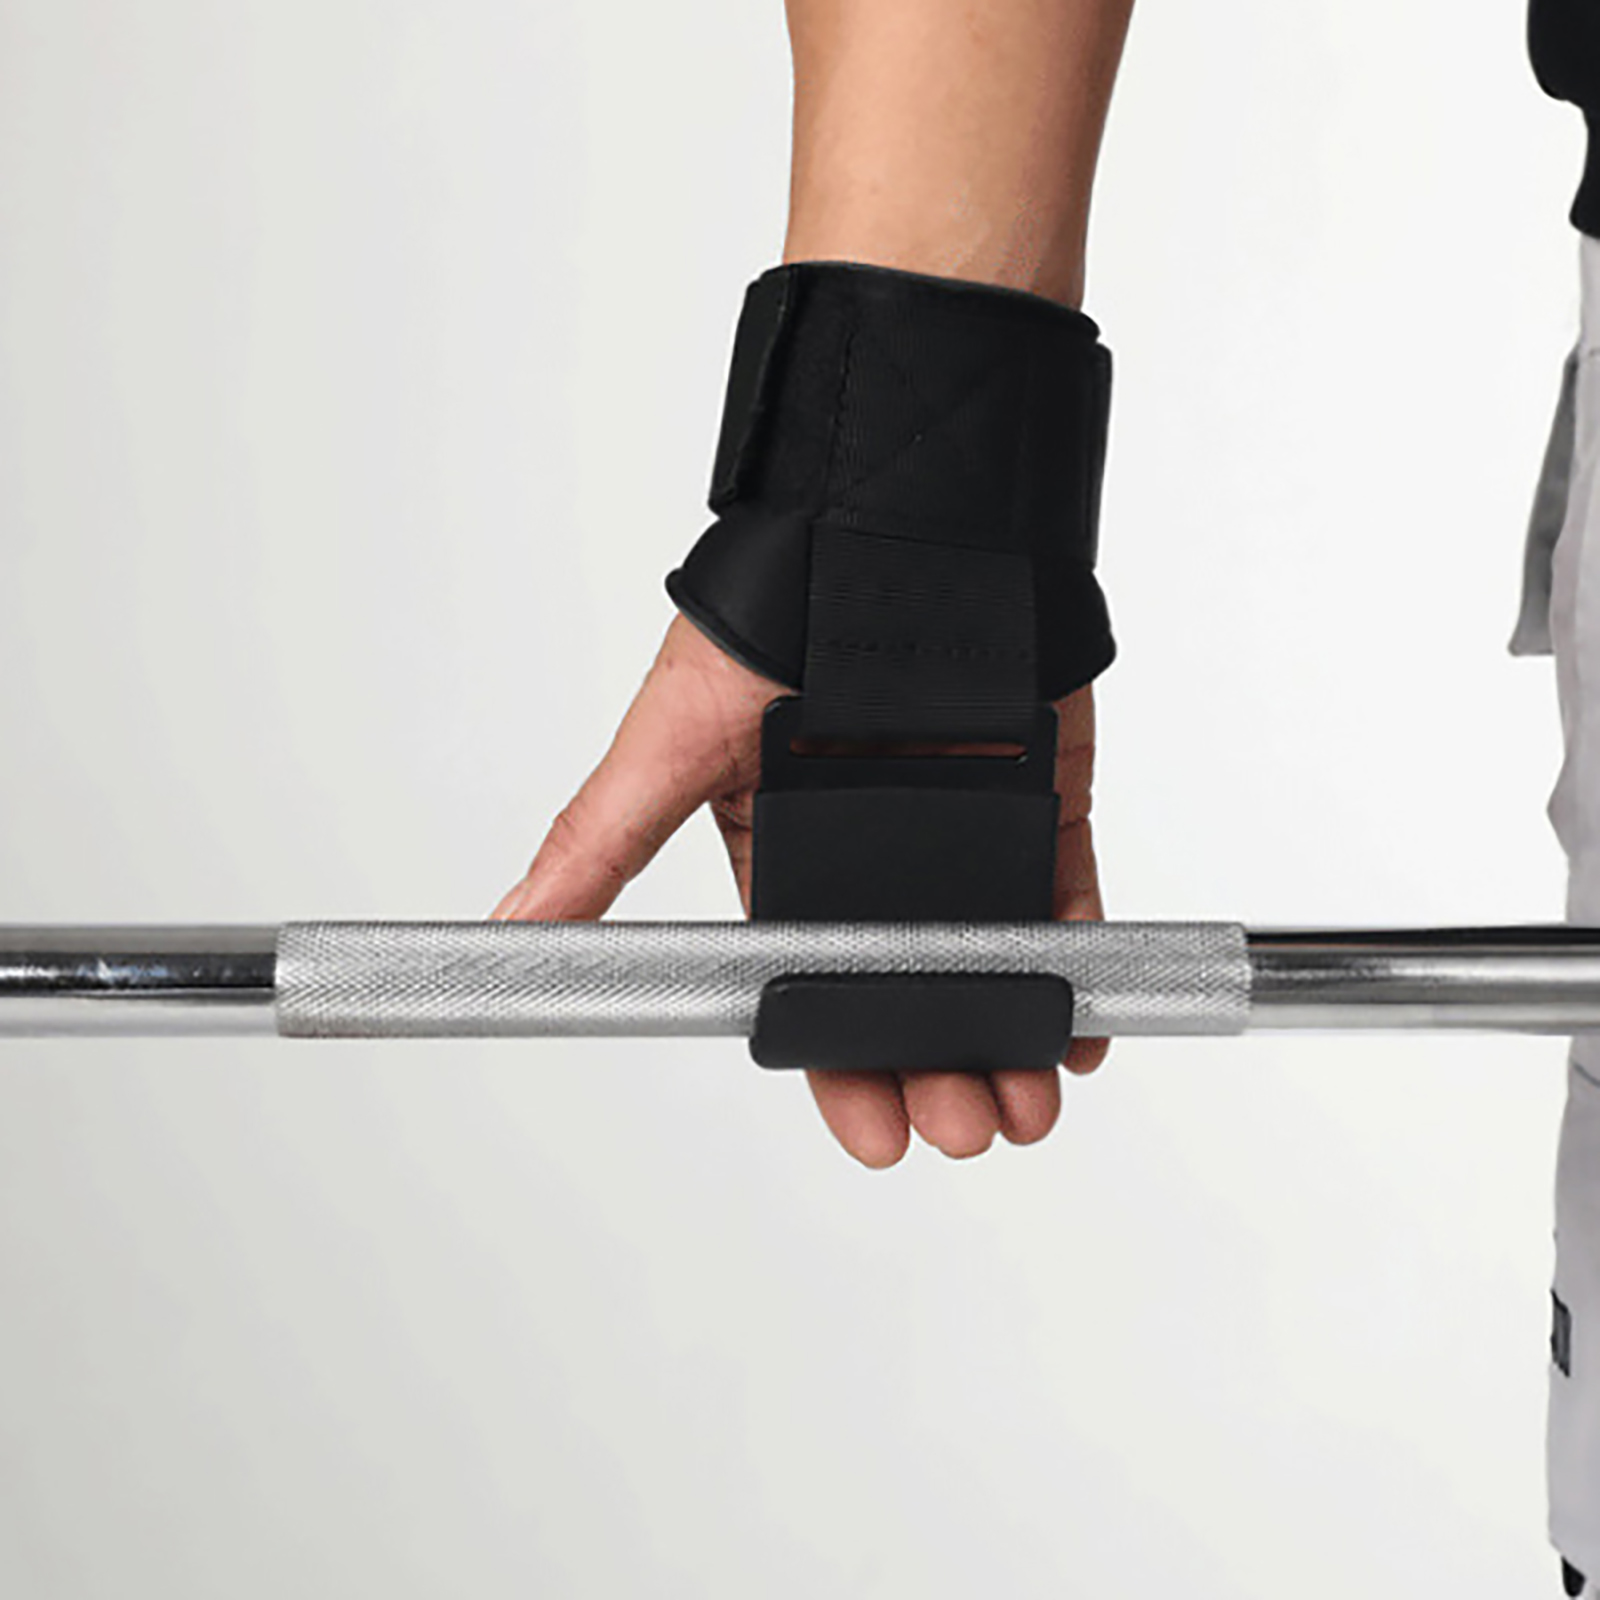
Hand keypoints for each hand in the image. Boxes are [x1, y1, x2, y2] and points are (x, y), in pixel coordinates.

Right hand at [492, 613, 1108, 1166]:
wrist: (883, 526)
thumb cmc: (768, 623)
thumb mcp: (667, 745)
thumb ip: (600, 842)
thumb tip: (510, 927)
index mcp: (784, 863)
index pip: (814, 991)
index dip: (844, 1069)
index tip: (873, 1133)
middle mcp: (876, 867)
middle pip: (912, 997)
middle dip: (937, 1071)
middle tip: (961, 1126)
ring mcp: (963, 840)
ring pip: (993, 968)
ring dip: (1013, 1041)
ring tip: (1023, 1105)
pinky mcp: (1038, 807)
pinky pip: (1065, 901)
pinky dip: (1079, 967)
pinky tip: (1084, 1029)